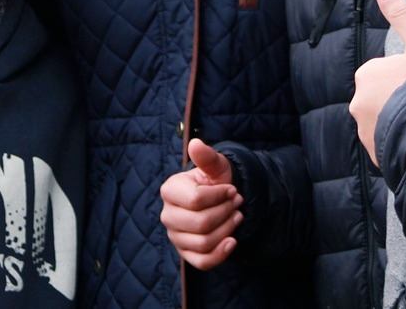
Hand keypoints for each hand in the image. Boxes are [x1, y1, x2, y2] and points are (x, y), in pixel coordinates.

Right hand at [159, 138, 243, 269]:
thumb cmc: (215, 181)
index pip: (196, 200)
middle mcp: (168, 215)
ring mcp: (175, 236)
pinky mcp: (185, 253)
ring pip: (204, 243)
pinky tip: (232, 241)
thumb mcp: (215, 166)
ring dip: (228, 230)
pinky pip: (202, 261)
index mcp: (170, 190)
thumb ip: (206, 157)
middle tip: (237, 203)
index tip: (232, 190)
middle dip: (226, 213)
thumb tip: (196, 144)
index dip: (220, 196)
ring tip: (237, 217)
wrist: (219, 200)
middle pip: (200, 224)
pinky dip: (221, 254)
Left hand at [351, 0, 405, 164]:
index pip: (386, 73)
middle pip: (384, 98)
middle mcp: (359, 102)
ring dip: (402, 122)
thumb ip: (402, 15)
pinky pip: (388, 145)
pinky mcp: (376, 154)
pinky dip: (402, 143)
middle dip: (402, 101)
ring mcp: (366, 131)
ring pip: (386, 122)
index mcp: (367, 74)